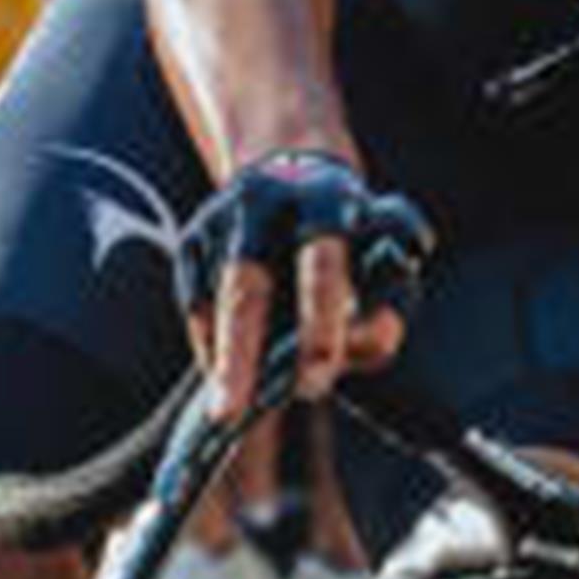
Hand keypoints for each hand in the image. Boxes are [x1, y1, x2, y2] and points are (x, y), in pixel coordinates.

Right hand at [175, 152, 433, 418]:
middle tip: (230, 413)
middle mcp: (268, 201)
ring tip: (228, 410)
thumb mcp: (386, 262)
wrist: (297, 164)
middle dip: (240, 353)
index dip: (320, 319)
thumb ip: (384, 312)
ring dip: (221, 358)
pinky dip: (210, 343)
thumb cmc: (355, 240)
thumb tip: (358, 349)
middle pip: (245, 286)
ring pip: (211, 301)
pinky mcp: (191, 238)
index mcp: (329, 201)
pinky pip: (194, 304)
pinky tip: (226, 371)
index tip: (318, 372)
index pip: (323, 264)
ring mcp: (221, 217)